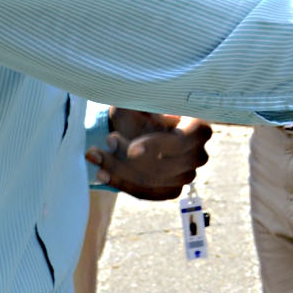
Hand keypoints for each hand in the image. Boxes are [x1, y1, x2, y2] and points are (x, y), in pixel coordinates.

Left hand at [89, 109, 213, 198]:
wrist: (133, 126)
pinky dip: (122, 184)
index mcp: (198, 128)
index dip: (156, 147)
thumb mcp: (139, 100)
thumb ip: (145, 103)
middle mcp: (198, 154)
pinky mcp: (172, 190)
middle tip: (101, 145)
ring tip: (94, 155)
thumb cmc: (139, 109)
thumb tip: (154, 119)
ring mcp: (188, 175)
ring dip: (118, 171)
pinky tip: (102, 174)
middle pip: (163, 166)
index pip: (181, 143)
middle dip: (127, 159)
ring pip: (151, 181)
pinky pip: (147, 193)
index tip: (131, 149)